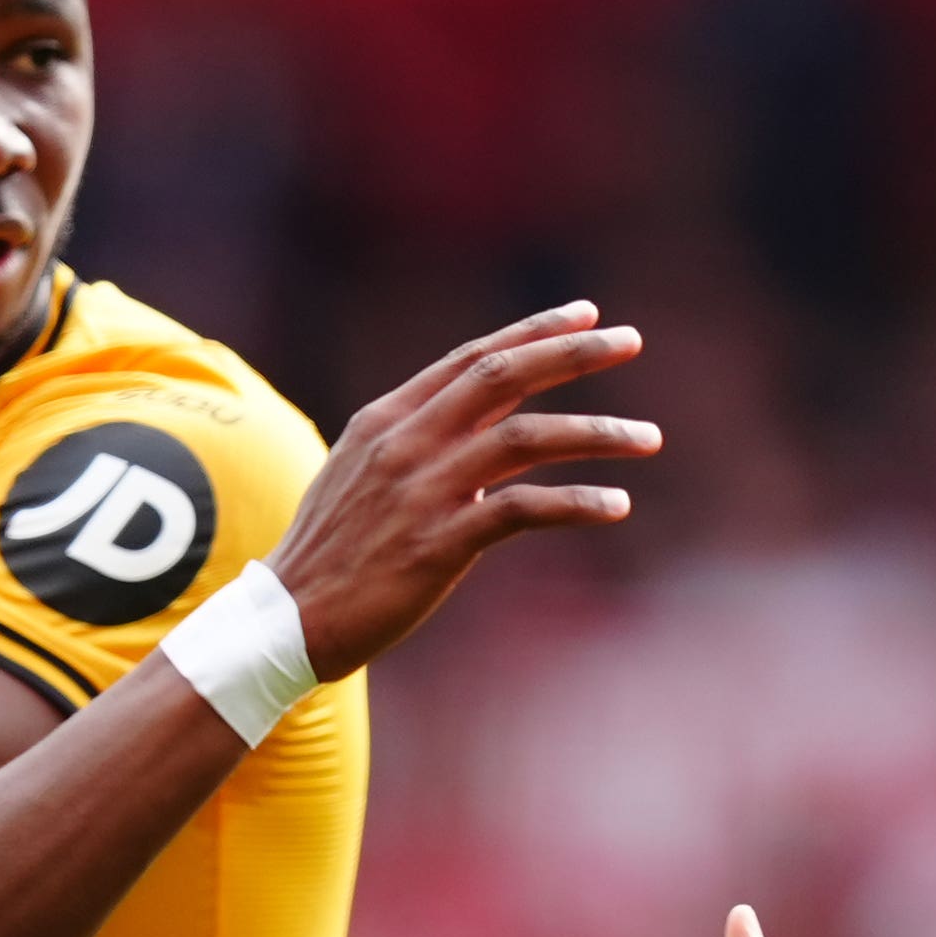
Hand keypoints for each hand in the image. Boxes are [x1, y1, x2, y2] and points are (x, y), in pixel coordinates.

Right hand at [262, 303, 656, 671]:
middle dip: (574, 354)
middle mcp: (405, 443)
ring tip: (649, 438)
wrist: (286, 621)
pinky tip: (617, 506)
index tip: (586, 314)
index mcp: (385, 420)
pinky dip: (577, 503)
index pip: (471, 359)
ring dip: (596, 432)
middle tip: (631, 341)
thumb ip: (417, 444)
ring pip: (526, 437)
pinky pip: (523, 509)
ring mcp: (422, 491)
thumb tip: (481, 429)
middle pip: (503, 377)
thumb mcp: (360, 478)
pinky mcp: (438, 544)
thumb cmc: (329, 554)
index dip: (533, 332)